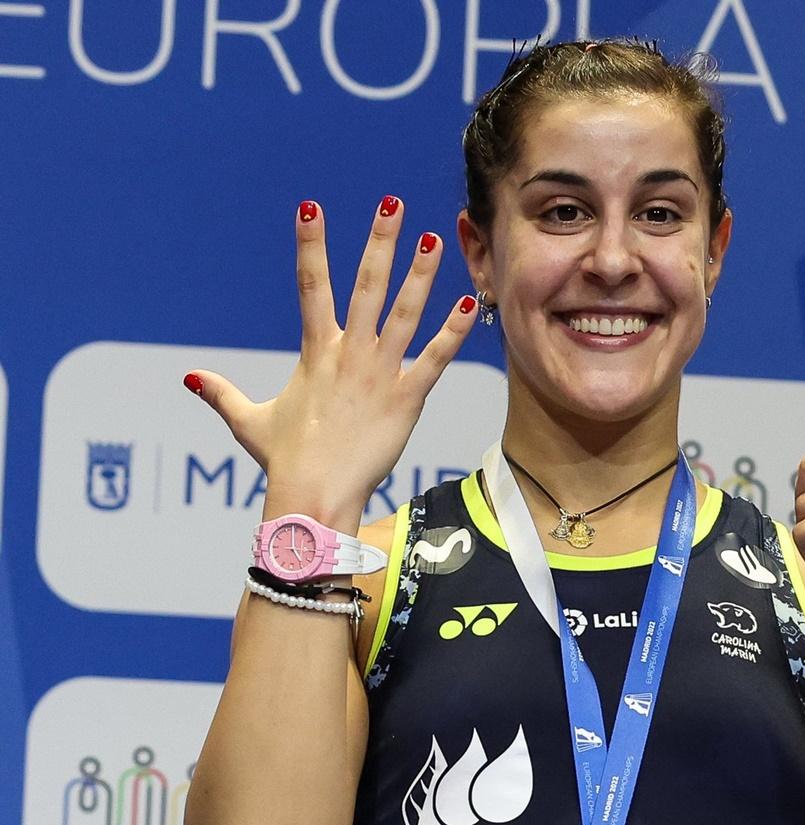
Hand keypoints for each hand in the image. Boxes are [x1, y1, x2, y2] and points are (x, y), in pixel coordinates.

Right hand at [182, 197, 478, 529]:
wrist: (313, 493)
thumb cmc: (284, 461)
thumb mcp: (249, 422)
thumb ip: (222, 395)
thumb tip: (191, 379)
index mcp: (315, 353)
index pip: (309, 286)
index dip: (310, 245)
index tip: (310, 206)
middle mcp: (348, 354)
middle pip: (365, 286)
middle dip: (379, 243)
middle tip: (392, 204)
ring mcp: (378, 374)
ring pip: (404, 314)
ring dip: (420, 275)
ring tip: (435, 238)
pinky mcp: (405, 400)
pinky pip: (433, 360)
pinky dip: (452, 334)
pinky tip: (468, 305)